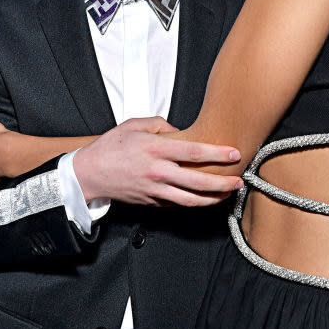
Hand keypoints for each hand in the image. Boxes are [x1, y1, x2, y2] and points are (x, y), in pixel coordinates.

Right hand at [74, 117, 243, 207]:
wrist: (89, 173)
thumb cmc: (111, 146)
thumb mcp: (134, 125)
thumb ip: (160, 125)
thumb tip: (180, 132)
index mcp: (155, 149)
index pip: (194, 152)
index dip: (217, 153)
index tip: (234, 153)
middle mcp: (157, 171)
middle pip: (198, 182)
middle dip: (222, 183)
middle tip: (239, 181)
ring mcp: (154, 190)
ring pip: (190, 200)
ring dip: (213, 199)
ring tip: (228, 195)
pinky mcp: (151, 202)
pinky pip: (176, 204)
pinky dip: (192, 203)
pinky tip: (205, 198)